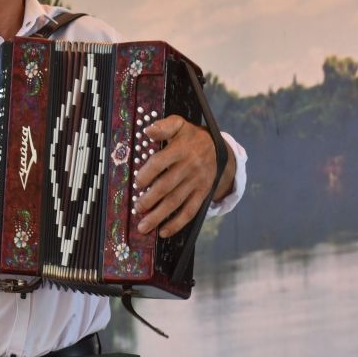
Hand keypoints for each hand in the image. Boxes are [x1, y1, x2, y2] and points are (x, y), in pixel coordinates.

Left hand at [132, 115, 234, 237]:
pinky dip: (177, 223)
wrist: (220, 150)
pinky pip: (189, 211)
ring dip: (158, 216)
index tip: (137, 183)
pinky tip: (164, 231)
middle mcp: (189, 167)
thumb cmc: (192, 138)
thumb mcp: (180, 125)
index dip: (146, 174)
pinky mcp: (202, 194)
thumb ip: (164, 126)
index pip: (160, 162)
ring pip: (175, 202)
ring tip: (143, 226)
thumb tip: (148, 130)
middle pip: (166, 186)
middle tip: (137, 208)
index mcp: (181, 149)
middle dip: (149, 200)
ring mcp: (196, 183)